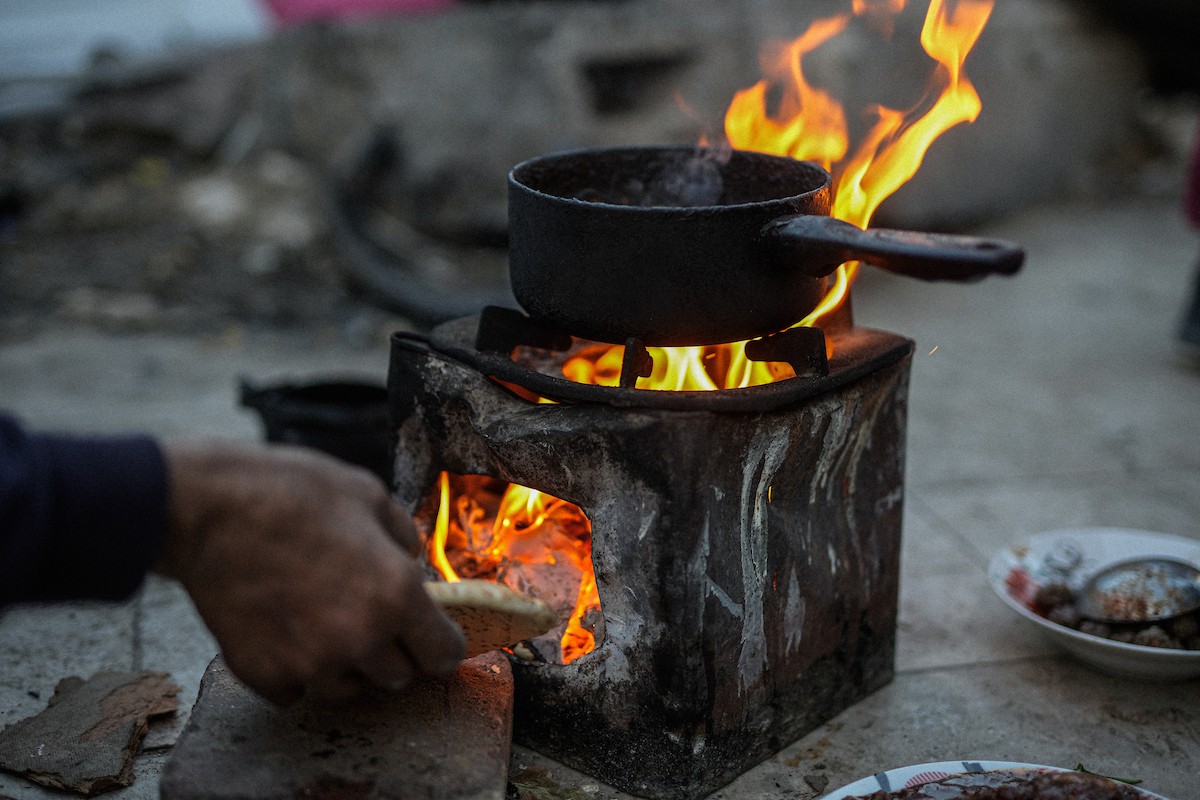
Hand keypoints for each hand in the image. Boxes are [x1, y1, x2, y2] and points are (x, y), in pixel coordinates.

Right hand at [155, 439, 464, 703]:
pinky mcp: (265, 675)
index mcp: (396, 594)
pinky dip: (295, 670)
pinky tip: (283, 631)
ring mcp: (311, 663)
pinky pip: (297, 691)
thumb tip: (413, 563)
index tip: (431, 636)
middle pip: (400, 676)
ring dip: (347, 663)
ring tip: (321, 619)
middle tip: (368, 615)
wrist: (207, 509)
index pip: (444, 654)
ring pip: (350, 689)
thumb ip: (402, 537)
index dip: (441, 644)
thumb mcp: (368, 494)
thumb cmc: (290, 492)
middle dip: (394, 650)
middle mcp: (360, 638)